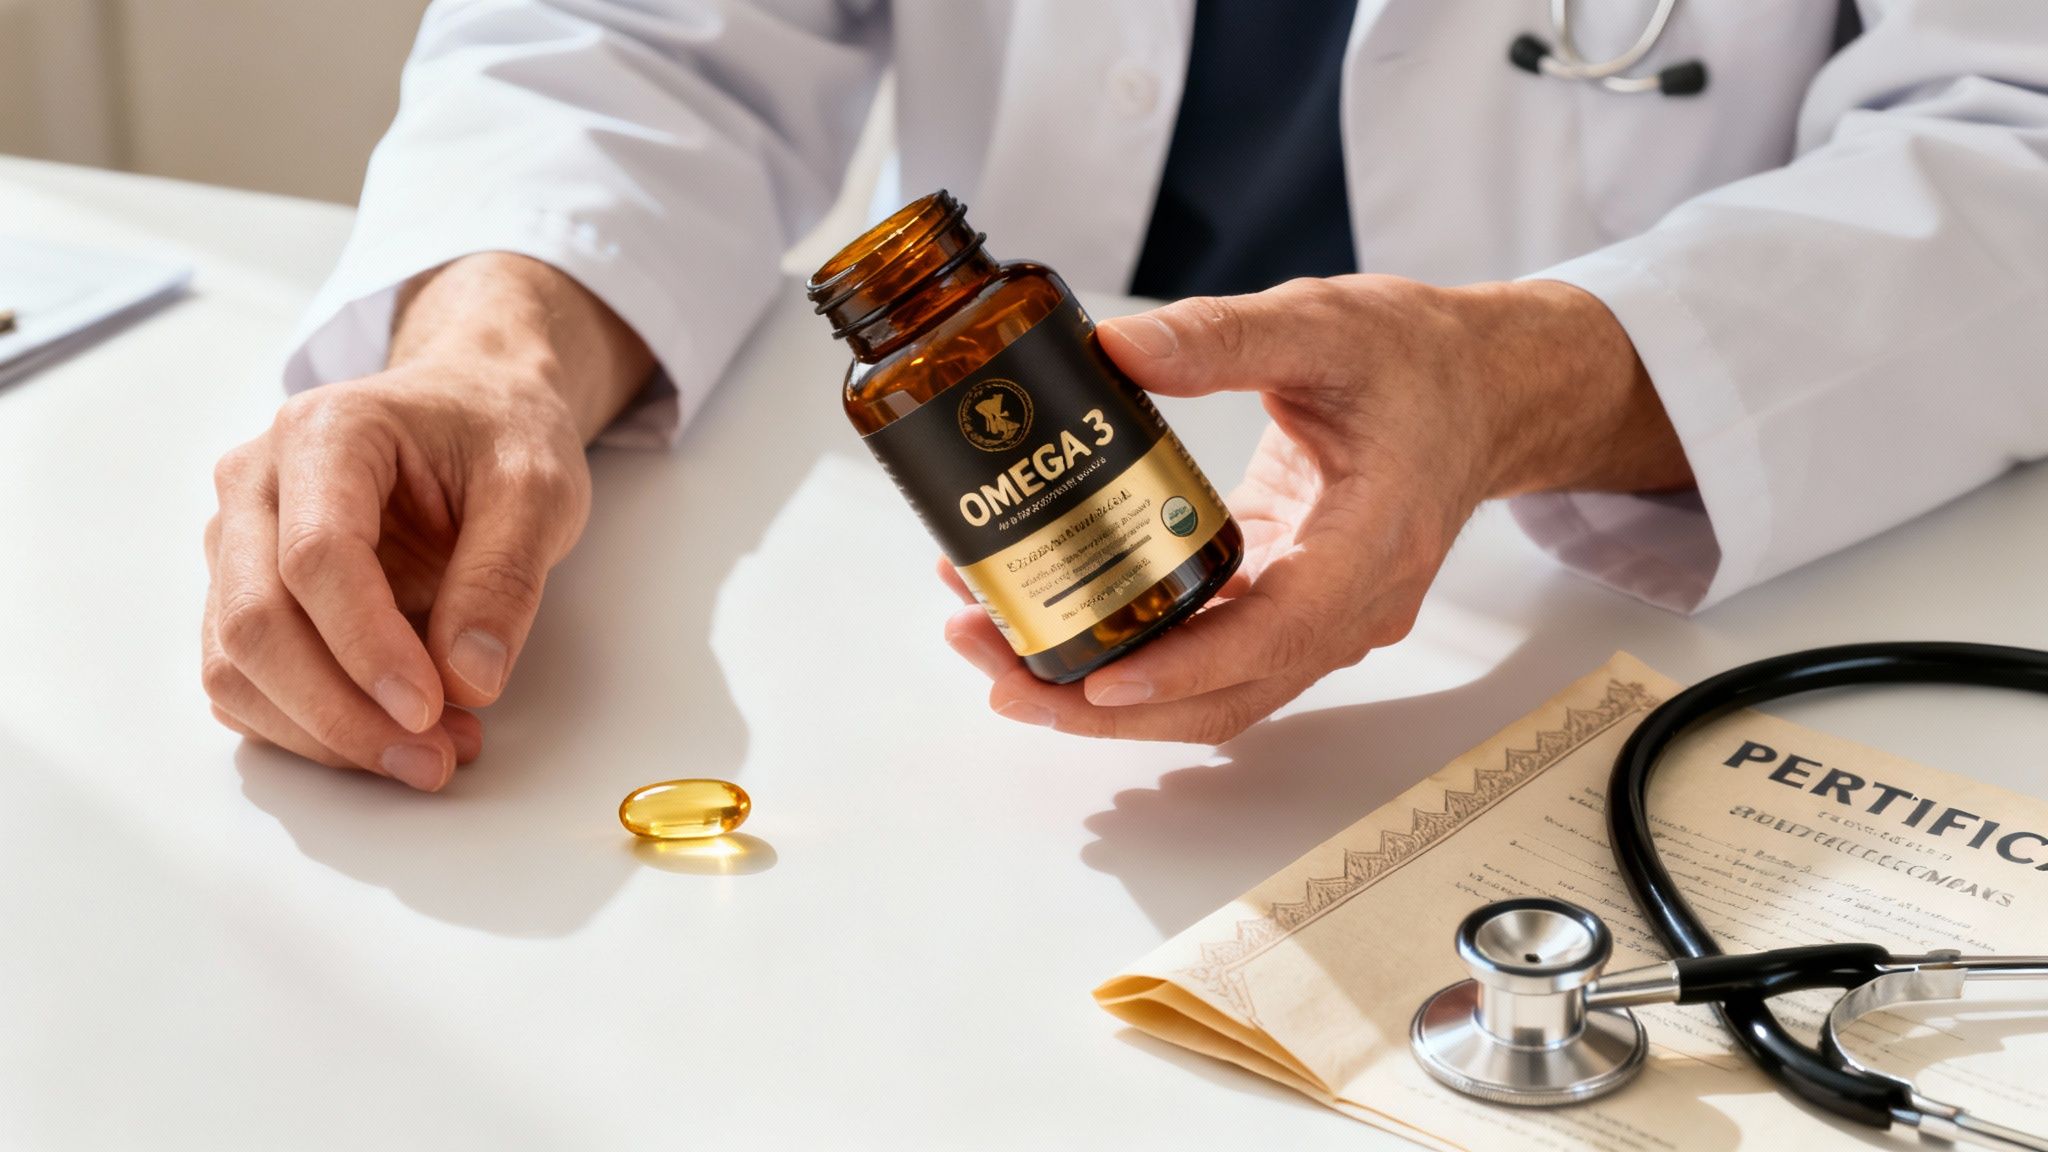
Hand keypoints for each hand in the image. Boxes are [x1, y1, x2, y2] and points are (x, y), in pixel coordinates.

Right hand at [202, 254, 650, 787]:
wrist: (477, 409)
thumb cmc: (501, 435)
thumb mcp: (538, 489)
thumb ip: (504, 578)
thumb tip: (468, 680)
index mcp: (324, 434)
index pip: (316, 557)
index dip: (367, 647)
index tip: (432, 709)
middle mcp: (255, 484)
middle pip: (256, 621)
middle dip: (340, 712)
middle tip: (432, 759)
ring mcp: (237, 542)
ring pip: (235, 665)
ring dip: (324, 732)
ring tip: (431, 755)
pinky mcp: (244, 595)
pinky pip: (247, 684)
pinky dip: (310, 729)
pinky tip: (393, 739)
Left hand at [941, 275, 1691, 742]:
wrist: (1481, 390)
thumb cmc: (1420, 362)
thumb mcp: (1324, 324)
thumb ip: (1220, 336)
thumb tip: (1110, 351)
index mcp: (1370, 544)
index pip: (1276, 635)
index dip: (1182, 669)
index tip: (1098, 679)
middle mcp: (1348, 606)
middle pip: (1224, 695)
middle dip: (1106, 701)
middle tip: (997, 670)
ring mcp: (1318, 618)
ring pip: (1210, 691)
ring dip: (1104, 690)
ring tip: (998, 655)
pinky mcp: (1286, 606)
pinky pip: (1207, 655)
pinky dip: (1132, 654)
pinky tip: (1055, 623)